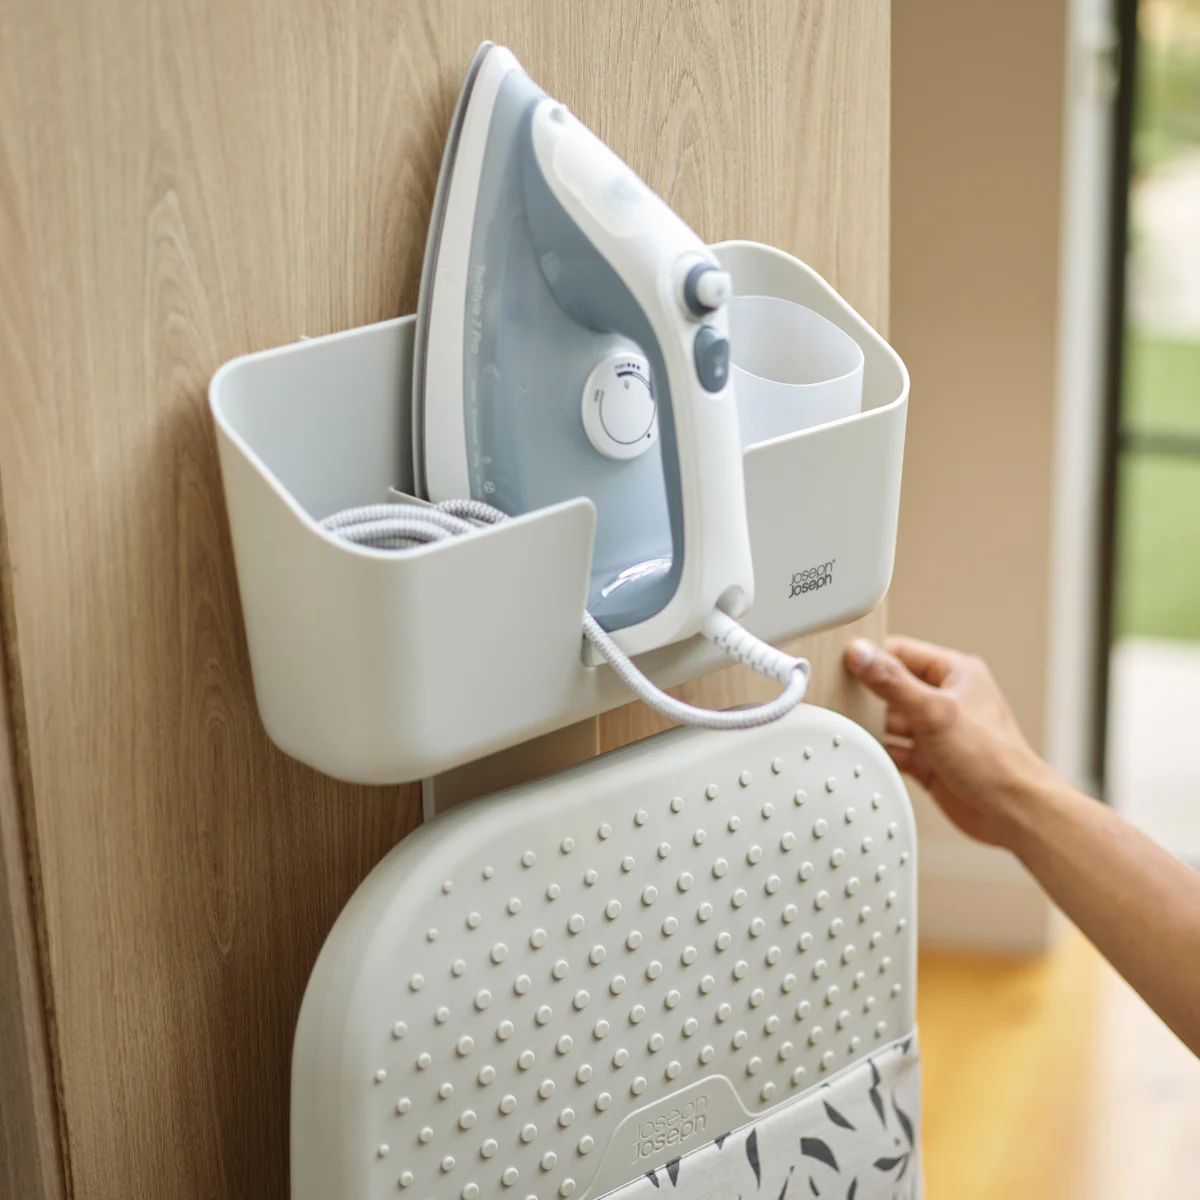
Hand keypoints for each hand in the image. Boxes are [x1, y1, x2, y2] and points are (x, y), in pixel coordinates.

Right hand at [843, 636, 1056, 848]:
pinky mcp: (927, 760)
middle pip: (891, 687)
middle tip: (841, 700)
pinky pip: (893, 749)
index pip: (900, 653)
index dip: (872, 659)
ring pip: (890, 720)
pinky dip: (879, 752)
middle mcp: (944, 699)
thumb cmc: (994, 759)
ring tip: (851, 729)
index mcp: (954, 673)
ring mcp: (935, 731)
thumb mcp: (935, 712)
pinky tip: (866, 754)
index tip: (843, 667)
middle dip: (868, 697)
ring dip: (873, 727)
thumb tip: (860, 654)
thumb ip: (893, 682)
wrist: (1013, 812)